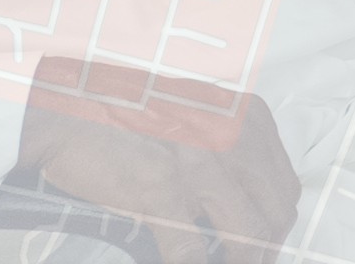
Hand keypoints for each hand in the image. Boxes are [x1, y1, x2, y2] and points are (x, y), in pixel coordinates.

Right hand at [0, 56, 299, 263]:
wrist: (68, 106)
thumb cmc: (128, 113)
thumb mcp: (198, 116)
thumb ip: (227, 151)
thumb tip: (239, 200)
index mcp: (247, 119)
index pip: (285, 186)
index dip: (276, 225)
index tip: (263, 245)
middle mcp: (235, 139)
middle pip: (277, 213)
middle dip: (266, 250)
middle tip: (245, 263)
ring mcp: (201, 166)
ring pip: (249, 237)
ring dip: (242, 262)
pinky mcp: (162, 191)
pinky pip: (192, 252)